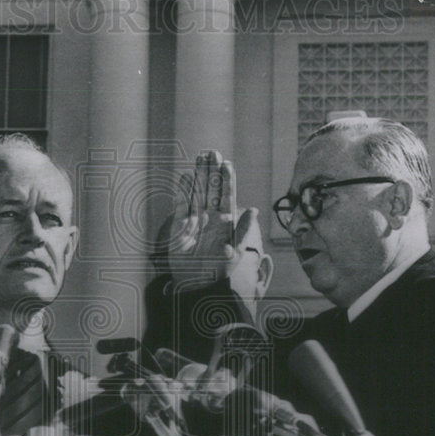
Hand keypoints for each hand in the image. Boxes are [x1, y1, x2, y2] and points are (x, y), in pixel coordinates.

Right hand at [165, 151, 260, 289]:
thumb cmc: (218, 270)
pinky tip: (185, 178)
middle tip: (213, 151)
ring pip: (197, 192)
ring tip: (200, 157)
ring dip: (198, 175)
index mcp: (226, 221)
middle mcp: (210, 216)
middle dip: (212, 171)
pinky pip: (182, 204)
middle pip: (211, 189)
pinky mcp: (179, 225)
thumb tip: (255, 209)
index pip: (227, 196)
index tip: (227, 165)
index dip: (227, 181)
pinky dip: (183, 192)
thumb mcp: (234, 252)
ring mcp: (195, 219)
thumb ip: (244, 230)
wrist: (194, 283)